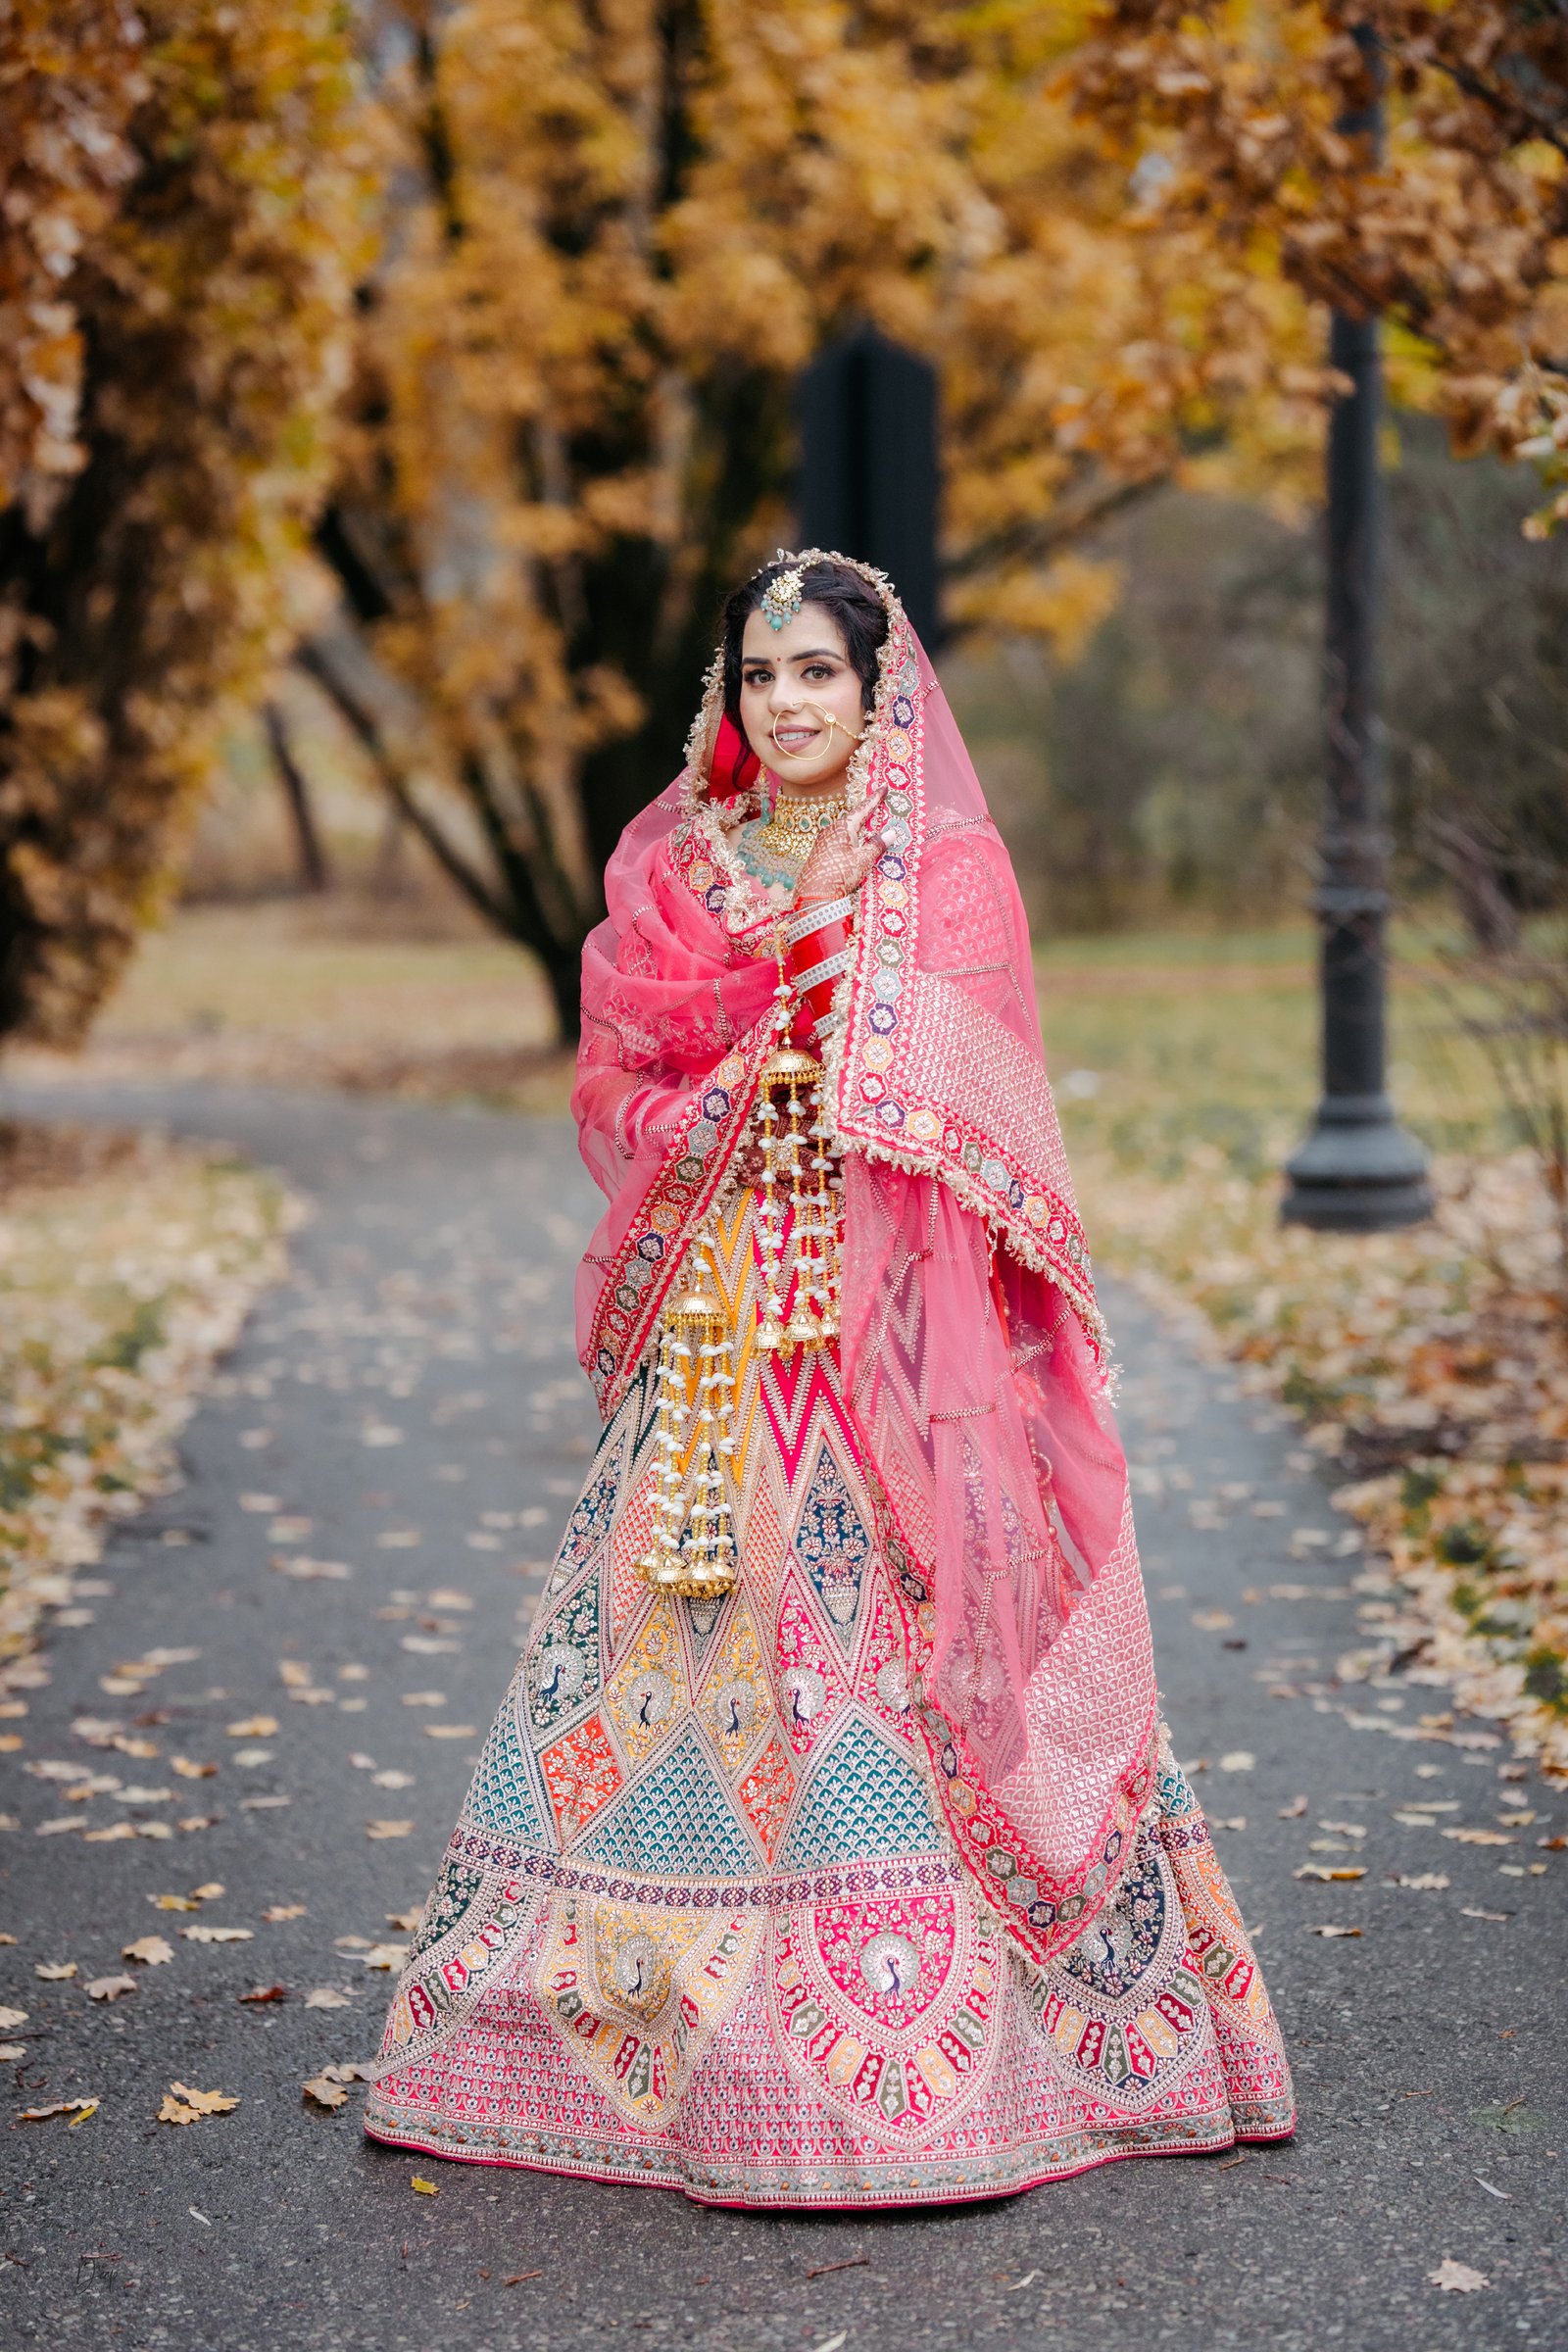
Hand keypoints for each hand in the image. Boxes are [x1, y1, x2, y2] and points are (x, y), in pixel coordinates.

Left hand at [796, 789, 886, 904]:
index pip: (863, 809)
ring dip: (859, 832)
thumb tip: (891, 833)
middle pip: (854, 820)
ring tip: (871, 832)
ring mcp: (824, 841)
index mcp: (843, 827)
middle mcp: (831, 830)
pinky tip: (856, 850)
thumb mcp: (863, 860)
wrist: (814, 895)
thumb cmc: (839, 874)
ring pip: (846, 832)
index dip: (875, 799)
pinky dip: (851, 842)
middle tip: (880, 809)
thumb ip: (877, 845)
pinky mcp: (820, 852)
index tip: (883, 788)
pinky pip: (839, 841)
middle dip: (867, 816)